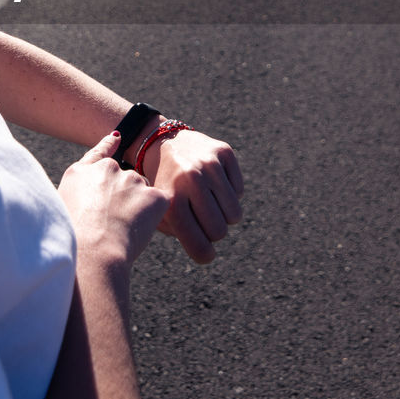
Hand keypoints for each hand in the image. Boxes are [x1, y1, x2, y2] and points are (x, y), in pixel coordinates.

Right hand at [59, 131, 168, 267]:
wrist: (93, 250)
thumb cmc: (73, 236)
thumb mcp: (62, 206)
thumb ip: (80, 190)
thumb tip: (92, 190)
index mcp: (83, 172)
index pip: (100, 153)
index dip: (108, 145)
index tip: (117, 138)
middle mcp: (109, 169)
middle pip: (125, 179)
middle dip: (125, 196)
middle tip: (113, 224)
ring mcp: (134, 180)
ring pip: (143, 191)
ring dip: (139, 206)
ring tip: (123, 230)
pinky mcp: (155, 195)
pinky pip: (160, 205)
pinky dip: (154, 217)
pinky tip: (139, 230)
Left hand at [141, 128, 243, 263]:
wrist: (163, 143)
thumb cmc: (164, 187)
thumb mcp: (160, 212)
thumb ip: (180, 234)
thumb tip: (206, 252)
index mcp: (171, 201)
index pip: (198, 244)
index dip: (204, 254)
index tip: (205, 253)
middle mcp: (190, 180)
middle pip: (219, 231)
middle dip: (214, 232)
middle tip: (204, 222)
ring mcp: (209, 164)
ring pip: (234, 214)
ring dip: (224, 214)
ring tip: (209, 203)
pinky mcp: (224, 152)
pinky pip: (239, 191)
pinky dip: (230, 194)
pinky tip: (213, 184)